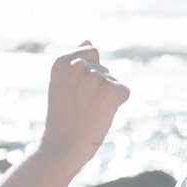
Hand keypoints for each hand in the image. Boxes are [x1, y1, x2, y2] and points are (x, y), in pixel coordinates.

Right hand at [36, 41, 129, 166]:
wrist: (63, 146)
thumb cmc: (64, 118)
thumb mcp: (64, 84)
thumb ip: (77, 59)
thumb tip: (88, 39)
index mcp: (62, 61)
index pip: (91, 54)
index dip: (87, 77)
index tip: (73, 94)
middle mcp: (77, 65)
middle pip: (104, 69)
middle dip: (97, 89)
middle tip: (81, 108)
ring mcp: (94, 77)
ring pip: (113, 82)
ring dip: (106, 98)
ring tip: (88, 113)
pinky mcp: (110, 90)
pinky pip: (124, 92)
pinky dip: (117, 105)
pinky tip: (100, 115)